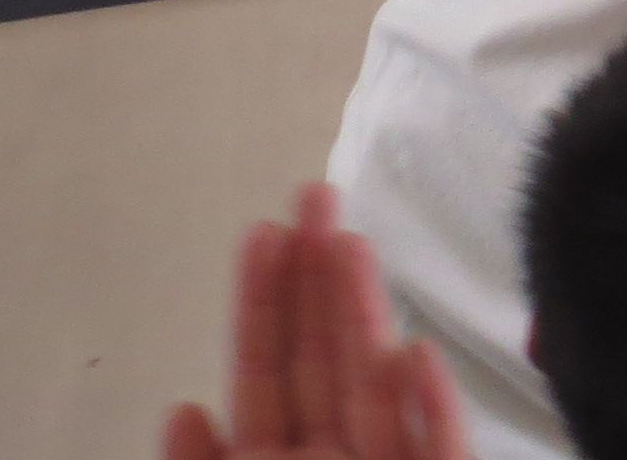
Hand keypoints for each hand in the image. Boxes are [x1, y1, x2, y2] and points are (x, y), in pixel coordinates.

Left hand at [167, 185, 470, 459]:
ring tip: (350, 245)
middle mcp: (334, 459)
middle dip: (319, 274)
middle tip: (316, 194)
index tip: (264, 230)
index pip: (265, 373)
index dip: (262, 301)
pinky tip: (419, 355)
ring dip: (366, 314)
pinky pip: (444, 449)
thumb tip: (183, 411)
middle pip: (325, 358)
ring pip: (380, 387)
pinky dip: (437, 407)